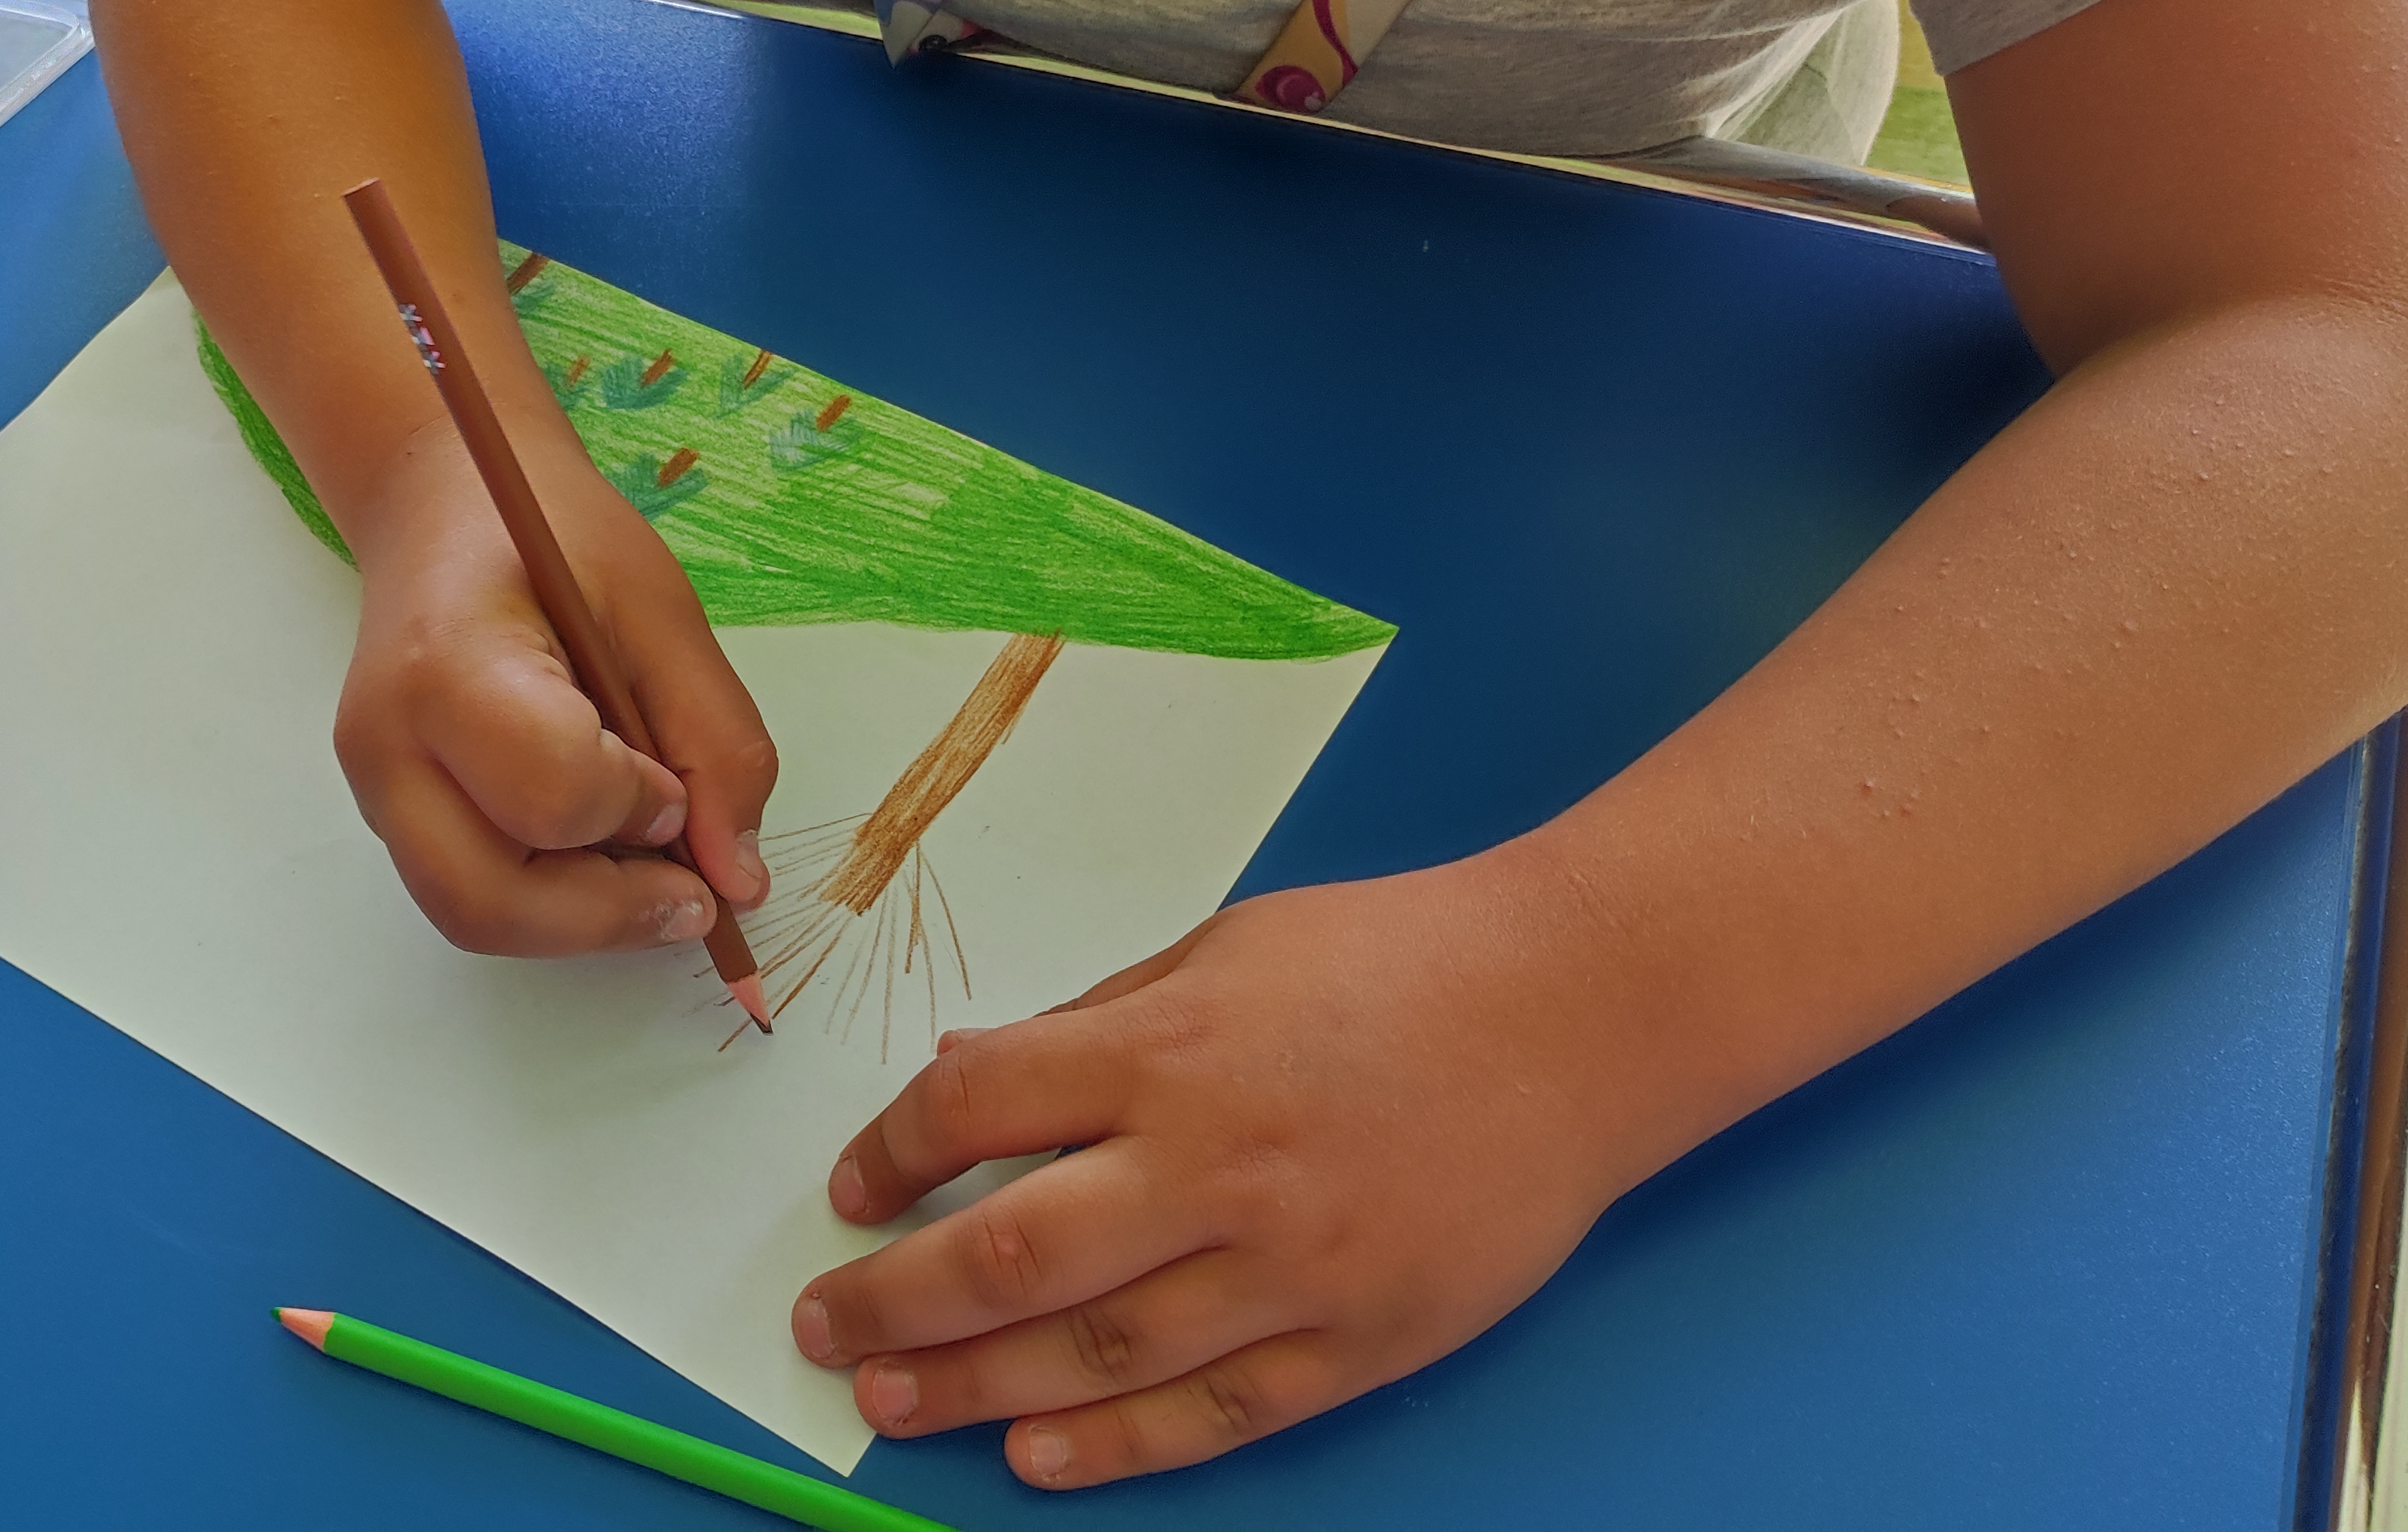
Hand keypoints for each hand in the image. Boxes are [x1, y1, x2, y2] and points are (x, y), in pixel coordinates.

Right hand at [335, 416, 775, 955]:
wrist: (440, 508)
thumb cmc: (548, 535)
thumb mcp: (661, 610)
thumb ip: (714, 741)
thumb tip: (738, 878)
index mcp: (452, 661)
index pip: (551, 794)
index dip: (640, 809)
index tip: (677, 782)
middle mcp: (389, 742)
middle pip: (489, 899)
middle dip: (611, 918)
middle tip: (694, 895)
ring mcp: (375, 787)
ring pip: (472, 916)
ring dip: (582, 921)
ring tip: (650, 871)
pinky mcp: (386, 814)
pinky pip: (466, 895)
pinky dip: (548, 902)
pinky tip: (598, 852)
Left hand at [789, 862, 1700, 1487]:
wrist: (1582, 1011)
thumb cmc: (1398, 961)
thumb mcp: (1225, 949)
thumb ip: (1093, 1021)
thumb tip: (966, 1068)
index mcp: (1169, 1049)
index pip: (976, 1106)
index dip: (889, 1152)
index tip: (851, 1189)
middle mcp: (1215, 1163)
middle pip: (1010, 1250)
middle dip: (896, 1301)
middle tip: (825, 1328)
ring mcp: (1291, 1264)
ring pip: (1096, 1352)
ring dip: (976, 1388)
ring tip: (893, 1404)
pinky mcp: (1361, 1338)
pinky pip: (1215, 1412)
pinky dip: (1118, 1446)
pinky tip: (1036, 1459)